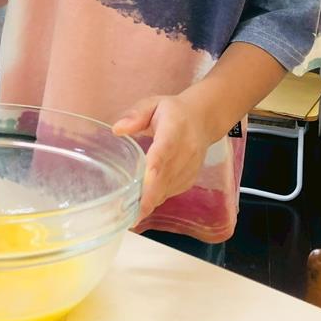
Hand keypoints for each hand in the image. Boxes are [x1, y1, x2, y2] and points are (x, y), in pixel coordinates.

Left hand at [113, 95, 209, 220]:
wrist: (203, 119)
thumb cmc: (172, 111)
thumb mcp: (153, 103)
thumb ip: (136, 114)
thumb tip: (117, 129)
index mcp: (175, 128)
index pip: (165, 150)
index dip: (154, 168)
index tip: (142, 185)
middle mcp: (187, 150)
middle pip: (167, 176)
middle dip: (149, 197)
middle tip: (130, 216)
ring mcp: (191, 166)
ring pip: (169, 188)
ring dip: (152, 201)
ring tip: (132, 216)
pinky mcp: (191, 178)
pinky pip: (172, 192)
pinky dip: (158, 199)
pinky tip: (144, 205)